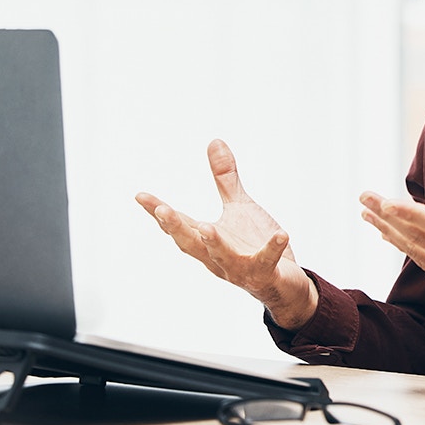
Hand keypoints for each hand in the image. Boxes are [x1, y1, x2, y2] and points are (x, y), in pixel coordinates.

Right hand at [136, 139, 317, 330]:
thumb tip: (215, 141)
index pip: (179, 224)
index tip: (140, 195)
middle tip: (163, 211)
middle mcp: (217, 258)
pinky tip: (281, 235)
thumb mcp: (239, 207)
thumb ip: (224, 178)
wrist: (284, 282)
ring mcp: (240, 269)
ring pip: (223, 258)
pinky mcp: (265, 274)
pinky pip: (267, 261)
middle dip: (177, 228)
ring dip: (214, 243)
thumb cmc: (254, 244)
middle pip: (191, 244)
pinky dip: (272, 248)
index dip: (159, 212)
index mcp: (207, 240)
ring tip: (207, 227)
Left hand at [359, 140, 424, 326]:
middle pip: (418, 237)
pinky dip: (405, 248)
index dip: (410, 215)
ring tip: (366, 213)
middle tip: (363, 197)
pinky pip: (424, 264)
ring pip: (417, 251)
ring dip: (389, 231)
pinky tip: (389, 236)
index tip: (385, 202)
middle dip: (387, 216)